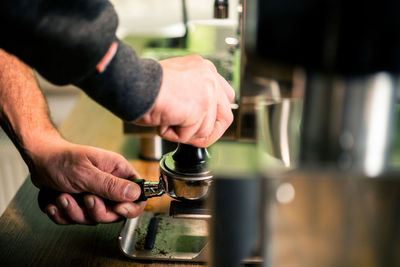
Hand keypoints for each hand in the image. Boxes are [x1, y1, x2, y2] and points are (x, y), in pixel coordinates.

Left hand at [28, 136, 144, 223]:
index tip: (117, 208)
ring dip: (75, 212)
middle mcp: (110, 184)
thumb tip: (135, 193)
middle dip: (97, 211)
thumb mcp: (86, 173)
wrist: (39, 159)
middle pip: (116, 212)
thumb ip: (110, 185)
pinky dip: (63, 214)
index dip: (131, 206)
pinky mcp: (81, 204)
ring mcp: (96, 195)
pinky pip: (77, 220)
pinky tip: (55, 202)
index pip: (139, 194)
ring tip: (62, 196)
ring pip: (95, 218)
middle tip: (86, 199)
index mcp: (118, 171)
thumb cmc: (62, 159)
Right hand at [135, 55, 234, 146]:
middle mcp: (209, 77)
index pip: (225, 97)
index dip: (214, 116)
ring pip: (205, 129)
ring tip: (167, 120)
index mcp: (203, 68)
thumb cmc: (144, 85)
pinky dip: (175, 134)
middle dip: (209, 132)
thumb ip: (191, 94)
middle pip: (225, 116)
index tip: (201, 123)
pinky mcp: (200, 107)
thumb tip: (197, 117)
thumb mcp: (175, 83)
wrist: (132, 84)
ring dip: (185, 133)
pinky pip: (192, 134)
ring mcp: (207, 92)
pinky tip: (164, 121)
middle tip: (190, 135)